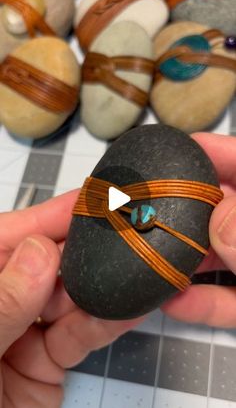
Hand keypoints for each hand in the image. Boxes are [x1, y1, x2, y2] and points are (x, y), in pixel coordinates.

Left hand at [0, 194, 141, 407]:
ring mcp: (23, 329)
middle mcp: (0, 298)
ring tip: (134, 267)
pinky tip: (127, 306)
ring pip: (69, 298)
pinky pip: (79, 334)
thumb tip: (39, 252)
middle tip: (125, 231)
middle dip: (84, 251)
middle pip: (45, 263)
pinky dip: (104, 322)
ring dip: (100, 287)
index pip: (8, 236)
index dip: (49, 217)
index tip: (91, 200)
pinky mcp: (47, 361)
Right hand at [162, 132, 235, 327]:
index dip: (216, 151)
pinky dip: (202, 303)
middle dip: (186, 208)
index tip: (182, 148)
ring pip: (219, 256)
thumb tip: (218, 218)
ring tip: (146, 255)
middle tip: (147, 206)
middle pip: (222, 210)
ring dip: (185, 260)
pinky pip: (228, 299)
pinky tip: (174, 304)